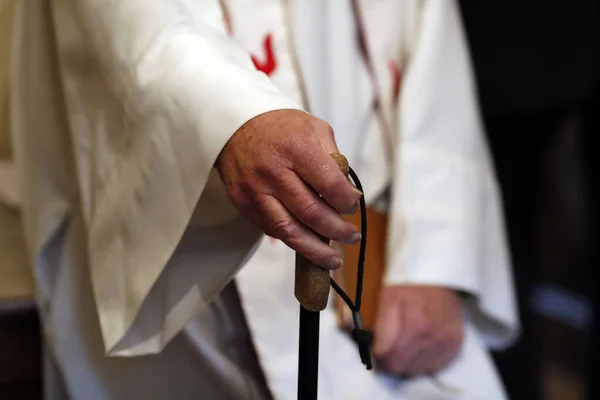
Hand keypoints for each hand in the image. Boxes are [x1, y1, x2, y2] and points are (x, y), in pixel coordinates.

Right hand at [215, 109, 361, 269]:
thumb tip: (348, 194)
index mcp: (296, 148)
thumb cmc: (281, 127)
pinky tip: (308, 243)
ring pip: (288, 230)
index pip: (329, 185)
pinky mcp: (243, 203)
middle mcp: (273, 171)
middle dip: (337, 231)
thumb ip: (334, 159)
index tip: (353, 205)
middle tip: (352, 238)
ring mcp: (255, 190)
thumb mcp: (315, 128)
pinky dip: (292, 240)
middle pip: (310, 213)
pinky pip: (271, 230)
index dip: (347, 202)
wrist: (234, 124)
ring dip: (314, 250)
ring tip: (333, 259)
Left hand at [373, 285, 463, 375]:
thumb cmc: (409, 285)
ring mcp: (446, 343)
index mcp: (415, 326)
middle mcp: (433, 338)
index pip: (389, 359)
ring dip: (408, 362)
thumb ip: (381, 328)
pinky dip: (425, 361)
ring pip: (417, 371)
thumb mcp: (387, 298)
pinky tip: (420, 347)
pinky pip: (435, 367)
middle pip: (402, 367)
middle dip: (392, 359)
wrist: (438, 275)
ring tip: (406, 344)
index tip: (377, 348)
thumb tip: (378, 352)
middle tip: (389, 346)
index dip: (379, 355)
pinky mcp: (456, 345)